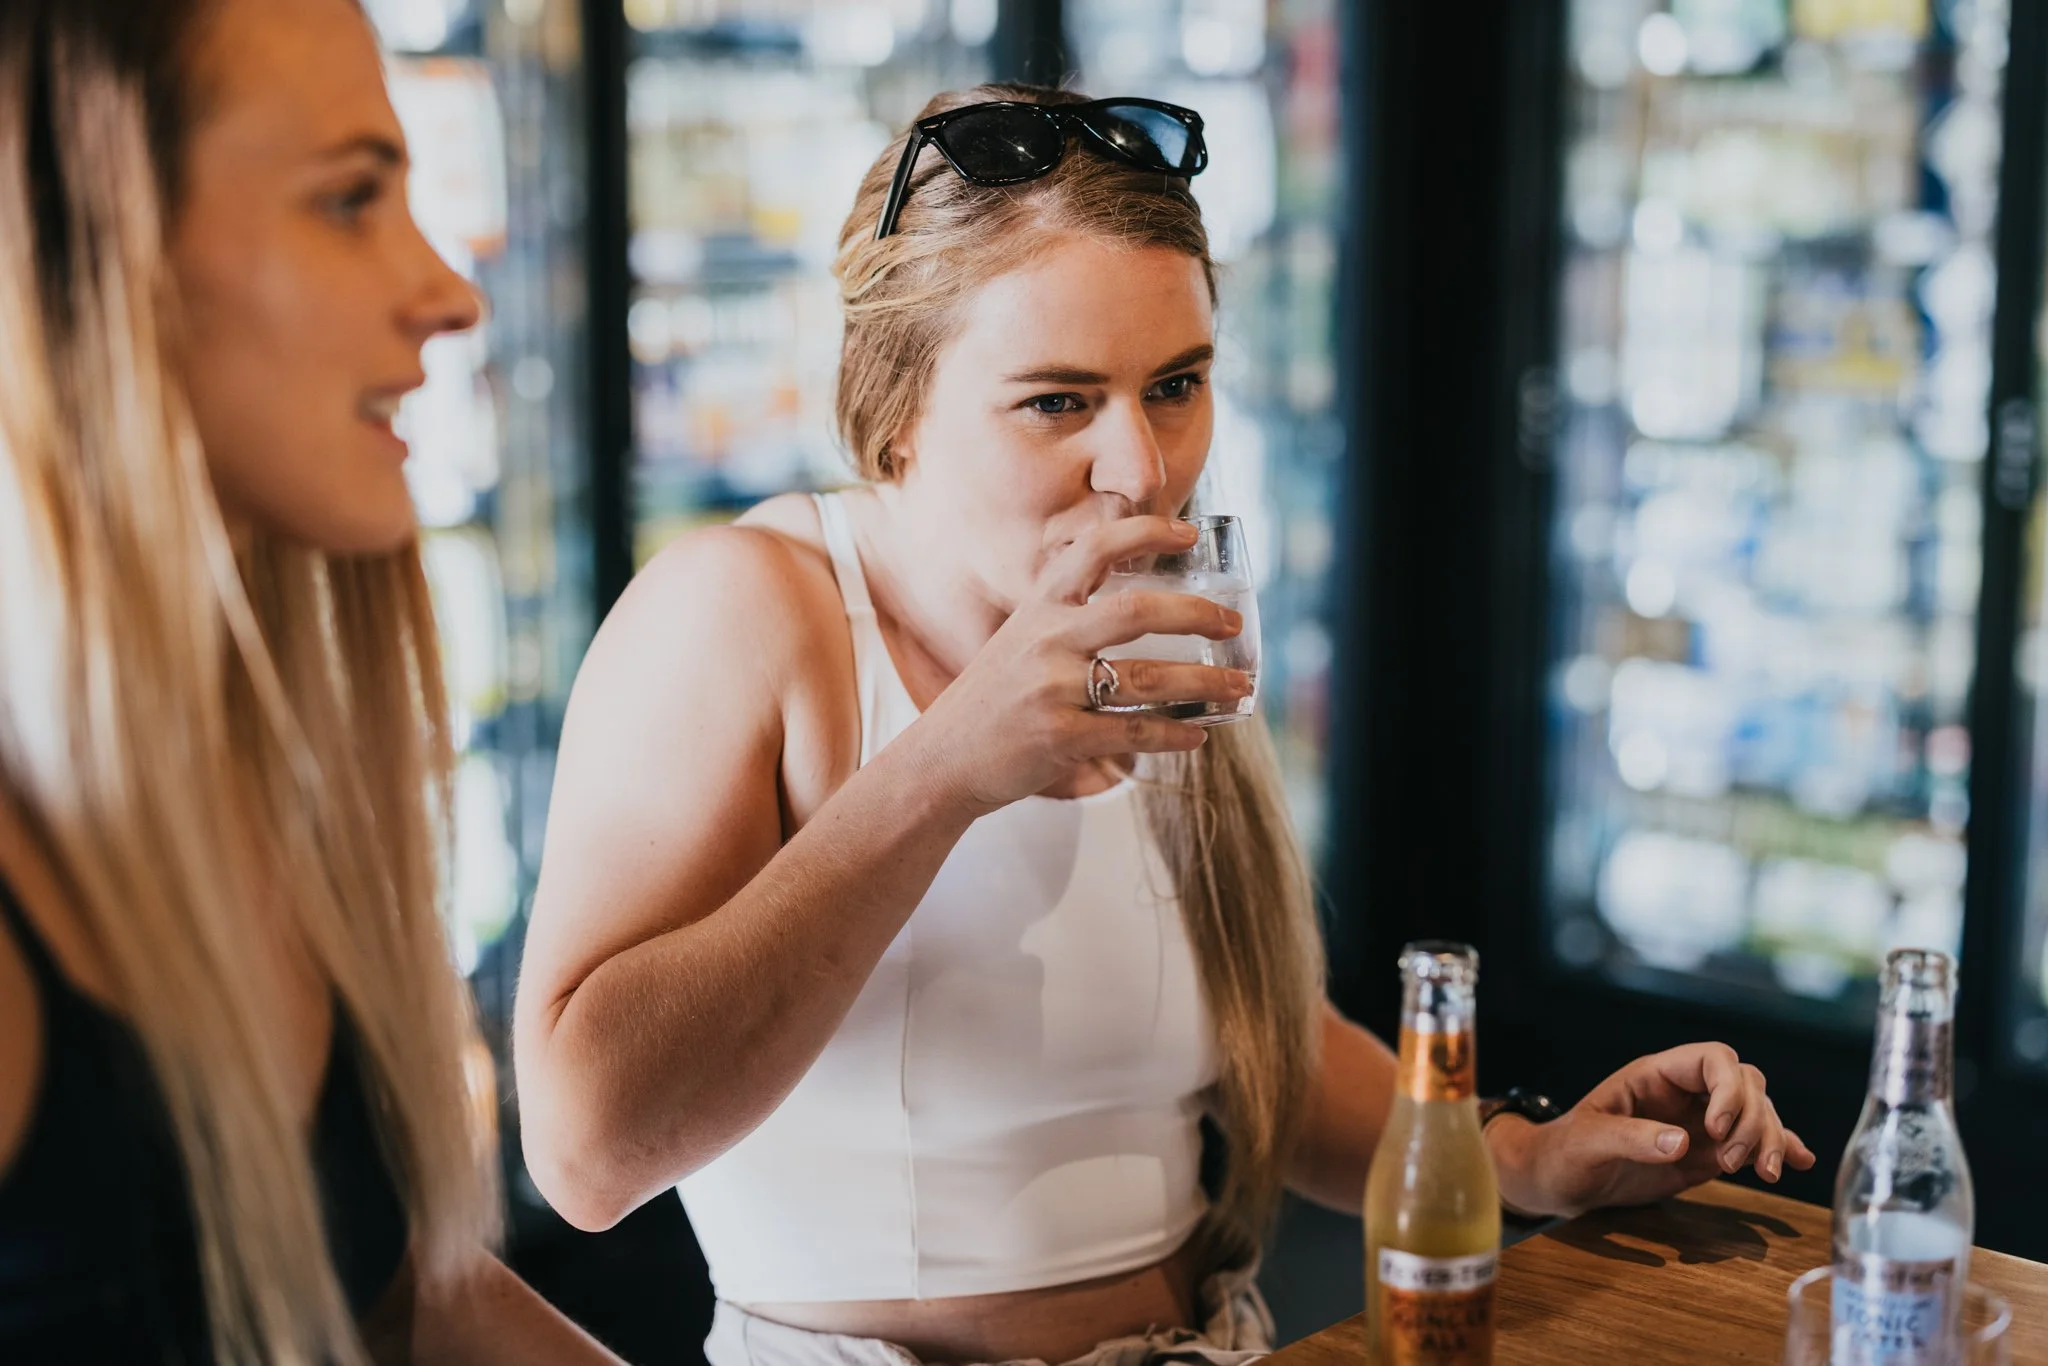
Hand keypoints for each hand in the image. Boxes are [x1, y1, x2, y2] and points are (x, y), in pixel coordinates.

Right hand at [905, 516, 1250, 815]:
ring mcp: (1052, 690)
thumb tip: (1143, 612)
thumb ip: (1067, 622)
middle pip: (1136, 611)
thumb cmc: (991, 703)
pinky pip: (1134, 733)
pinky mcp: (1060, 738)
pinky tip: (1198, 734)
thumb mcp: (1019, 643)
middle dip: (1197, 613)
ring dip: (1205, 682)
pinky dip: (1174, 733)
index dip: (1146, 532)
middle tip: (1233, 623)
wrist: (940, 760)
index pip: (1094, 550)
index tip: (1188, 533)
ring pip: (1148, 679)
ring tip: (1239, 685)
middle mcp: (1046, 640)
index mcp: (1039, 608)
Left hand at [1485, 1043, 1817, 1218]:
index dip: (1728, 1089)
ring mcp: (1700, 1122)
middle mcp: (1685, 1093)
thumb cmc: (1564, 1152)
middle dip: (1753, 1120)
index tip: (1716, 1129)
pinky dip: (1779, 1148)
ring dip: (1769, 1138)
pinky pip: (1752, 1142)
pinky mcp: (1708, 1152)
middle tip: (1731, 1162)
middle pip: (1746, 1084)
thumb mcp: (1587, 1143)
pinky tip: (1799, 1160)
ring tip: (1765, 1174)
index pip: (1713, 1059)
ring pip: (1757, 1112)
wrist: (1559, 1181)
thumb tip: (1682, 1141)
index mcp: (1655, 1075)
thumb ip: (1630, 1139)